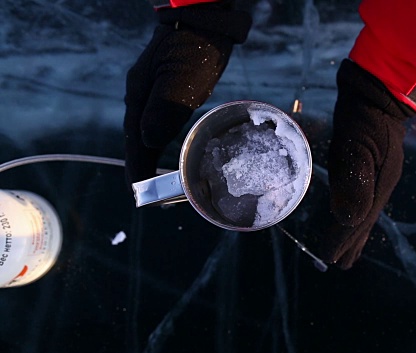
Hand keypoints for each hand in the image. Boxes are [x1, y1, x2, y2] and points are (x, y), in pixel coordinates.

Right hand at [124, 3, 250, 185]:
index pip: (134, 141)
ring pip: (147, 128)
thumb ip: (164, 109)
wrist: (205, 19)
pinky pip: (158, 118)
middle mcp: (140, 94)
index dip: (137, 168)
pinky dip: (161, 136)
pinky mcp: (165, 85)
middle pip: (137, 137)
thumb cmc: (196, 48)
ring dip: (150, 152)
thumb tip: (147, 141)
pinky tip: (168, 143)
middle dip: (142, 165)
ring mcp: (151, 88)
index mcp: (140, 95)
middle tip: (149, 191)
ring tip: (157, 174)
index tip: (139, 193)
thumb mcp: (182, 79)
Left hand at [317, 59, 415, 268]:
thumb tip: (348, 220)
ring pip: (367, 211)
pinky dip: (360, 213)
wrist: (379, 92)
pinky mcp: (376, 165)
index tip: (329, 259)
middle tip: (341, 263)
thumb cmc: (363, 118)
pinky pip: (367, 198)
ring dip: (357, 231)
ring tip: (350, 247)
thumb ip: (354, 183)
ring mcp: (381, 174)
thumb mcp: (357, 148)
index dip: (342, 240)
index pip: (357, 221)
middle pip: (365, 221)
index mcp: (377, 185)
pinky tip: (355, 212)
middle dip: (352, 242)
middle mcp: (381, 184)